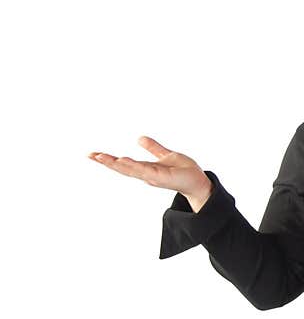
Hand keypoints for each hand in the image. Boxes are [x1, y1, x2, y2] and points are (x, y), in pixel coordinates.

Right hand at [87, 136, 211, 199]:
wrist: (198, 181)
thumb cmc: (184, 170)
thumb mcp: (166, 155)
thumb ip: (153, 148)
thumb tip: (140, 138)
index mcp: (145, 168)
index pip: (123, 163)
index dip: (108, 159)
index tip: (92, 154)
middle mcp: (146, 173)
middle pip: (122, 168)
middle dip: (106, 162)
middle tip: (90, 155)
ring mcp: (152, 176)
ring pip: (130, 170)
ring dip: (116, 164)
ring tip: (101, 157)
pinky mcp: (161, 177)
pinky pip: (145, 171)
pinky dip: (134, 167)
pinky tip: (124, 161)